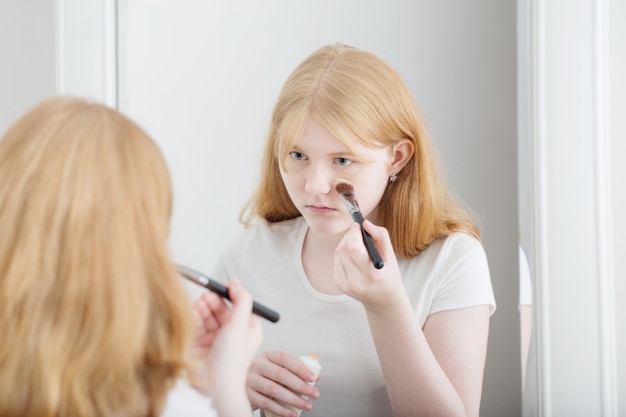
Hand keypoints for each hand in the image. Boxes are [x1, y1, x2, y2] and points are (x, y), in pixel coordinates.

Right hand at [190, 279, 262, 395]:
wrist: (213, 385)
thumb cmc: (231, 362)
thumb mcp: (241, 325)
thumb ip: (241, 301)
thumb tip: (237, 283)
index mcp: (248, 329)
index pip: (242, 305)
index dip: (233, 294)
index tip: (226, 285)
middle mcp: (233, 334)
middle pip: (223, 308)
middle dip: (215, 300)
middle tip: (209, 293)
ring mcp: (216, 339)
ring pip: (209, 315)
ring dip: (205, 306)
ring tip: (200, 303)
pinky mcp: (200, 343)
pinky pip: (197, 323)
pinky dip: (195, 316)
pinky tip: (193, 312)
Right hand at [246, 350, 319, 416]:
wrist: (241, 385)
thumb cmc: (266, 376)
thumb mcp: (279, 369)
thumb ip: (297, 371)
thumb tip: (318, 375)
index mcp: (268, 355)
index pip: (285, 358)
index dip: (300, 367)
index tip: (312, 378)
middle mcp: (257, 365)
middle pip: (281, 374)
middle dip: (301, 386)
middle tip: (315, 394)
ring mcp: (250, 380)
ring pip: (274, 390)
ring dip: (293, 399)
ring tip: (307, 405)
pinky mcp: (246, 394)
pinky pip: (265, 403)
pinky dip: (281, 410)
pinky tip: (292, 414)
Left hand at [334, 221, 405, 314]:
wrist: (383, 300)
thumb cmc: (389, 275)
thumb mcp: (391, 256)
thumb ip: (381, 236)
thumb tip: (365, 223)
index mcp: (373, 275)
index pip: (354, 249)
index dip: (353, 234)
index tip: (357, 226)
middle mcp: (357, 282)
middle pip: (344, 249)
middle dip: (349, 236)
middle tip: (357, 232)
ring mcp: (346, 285)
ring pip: (338, 253)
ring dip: (345, 244)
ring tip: (358, 245)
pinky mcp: (339, 284)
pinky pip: (336, 261)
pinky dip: (343, 254)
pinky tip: (353, 257)